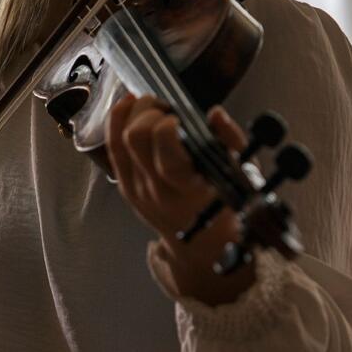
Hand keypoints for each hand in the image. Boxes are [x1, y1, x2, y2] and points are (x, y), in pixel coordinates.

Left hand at [105, 94, 254, 304]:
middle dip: (149, 111)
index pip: (165, 146)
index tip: (181, 119)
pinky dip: (117, 121)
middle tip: (165, 109)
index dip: (168, 123)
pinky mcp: (125, 187)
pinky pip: (112, 148)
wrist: (204, 245)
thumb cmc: (225, 203)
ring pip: (119, 138)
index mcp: (189, 187)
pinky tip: (128, 106)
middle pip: (135, 136)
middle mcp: (158, 190)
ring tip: (152, 108)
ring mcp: (137, 189)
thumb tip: (215, 113)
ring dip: (133, 113)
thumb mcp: (240, 173)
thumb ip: (230, 140)